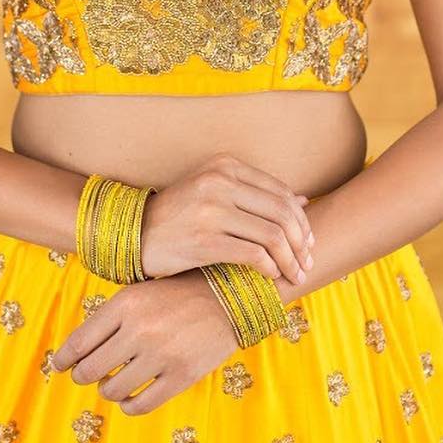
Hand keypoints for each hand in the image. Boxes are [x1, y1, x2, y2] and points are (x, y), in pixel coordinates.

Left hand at [51, 268, 240, 415]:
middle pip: (89, 370)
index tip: (58, 366)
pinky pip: (140, 405)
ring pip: (112, 390)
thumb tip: (73, 355)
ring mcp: (161, 355)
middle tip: (86, 374)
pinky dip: (128, 405)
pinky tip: (129, 396)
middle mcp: (140, 330)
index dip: (62, 360)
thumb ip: (107, 320)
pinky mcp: (181, 376)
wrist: (225, 297)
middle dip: (82, 375)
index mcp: (125, 304)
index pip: (78, 343)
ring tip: (113, 382)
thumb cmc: (174, 295)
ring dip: (107, 389)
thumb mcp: (138, 294)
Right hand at [138, 151, 315, 287]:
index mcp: (225, 166)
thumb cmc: (179, 216)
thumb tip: (303, 200)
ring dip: (291, 260)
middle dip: (302, 242)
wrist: (134, 235)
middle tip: (307, 263)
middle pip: (282, 213)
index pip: (280, 192)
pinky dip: (271, 268)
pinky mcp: (204, 240)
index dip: (301, 220)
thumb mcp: (215, 192)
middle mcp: (219, 182)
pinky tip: (273, 277)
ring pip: (273, 236)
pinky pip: (254, 255)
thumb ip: (256, 193)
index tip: (308, 242)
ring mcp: (211, 210)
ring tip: (296, 275)